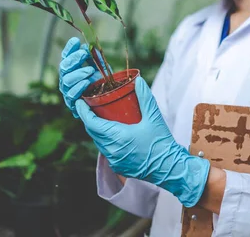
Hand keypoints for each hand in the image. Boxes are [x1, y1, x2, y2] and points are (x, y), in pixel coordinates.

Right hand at [59, 37, 100, 117]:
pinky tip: (86, 82)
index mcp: (72, 67)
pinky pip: (72, 95)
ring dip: (78, 74)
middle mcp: (67, 78)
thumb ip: (94, 57)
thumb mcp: (100, 66)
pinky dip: (79, 87)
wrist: (106, 101)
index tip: (76, 41)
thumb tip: (90, 46)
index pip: (66, 56)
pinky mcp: (72, 103)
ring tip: (90, 70)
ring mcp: (68, 90)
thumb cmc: (101, 81)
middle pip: (64, 67)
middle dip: (74, 59)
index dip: (69, 48)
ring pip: (66, 81)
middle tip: (84, 54)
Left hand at [75, 77, 210, 206]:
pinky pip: (106, 151)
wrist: (169, 168)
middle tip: (91, 107)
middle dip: (89, 119)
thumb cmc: (161, 143)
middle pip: (93, 132)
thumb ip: (145, 98)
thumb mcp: (154, 117)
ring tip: (101, 119)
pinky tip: (113, 135)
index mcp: (117, 137)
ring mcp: (114, 160)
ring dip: (98, 131)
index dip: (83, 112)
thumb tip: (138, 82)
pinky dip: (106, 142)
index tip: (80, 102)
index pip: (92, 123)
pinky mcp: (118, 166)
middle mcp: (111, 150)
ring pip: (99, 143)